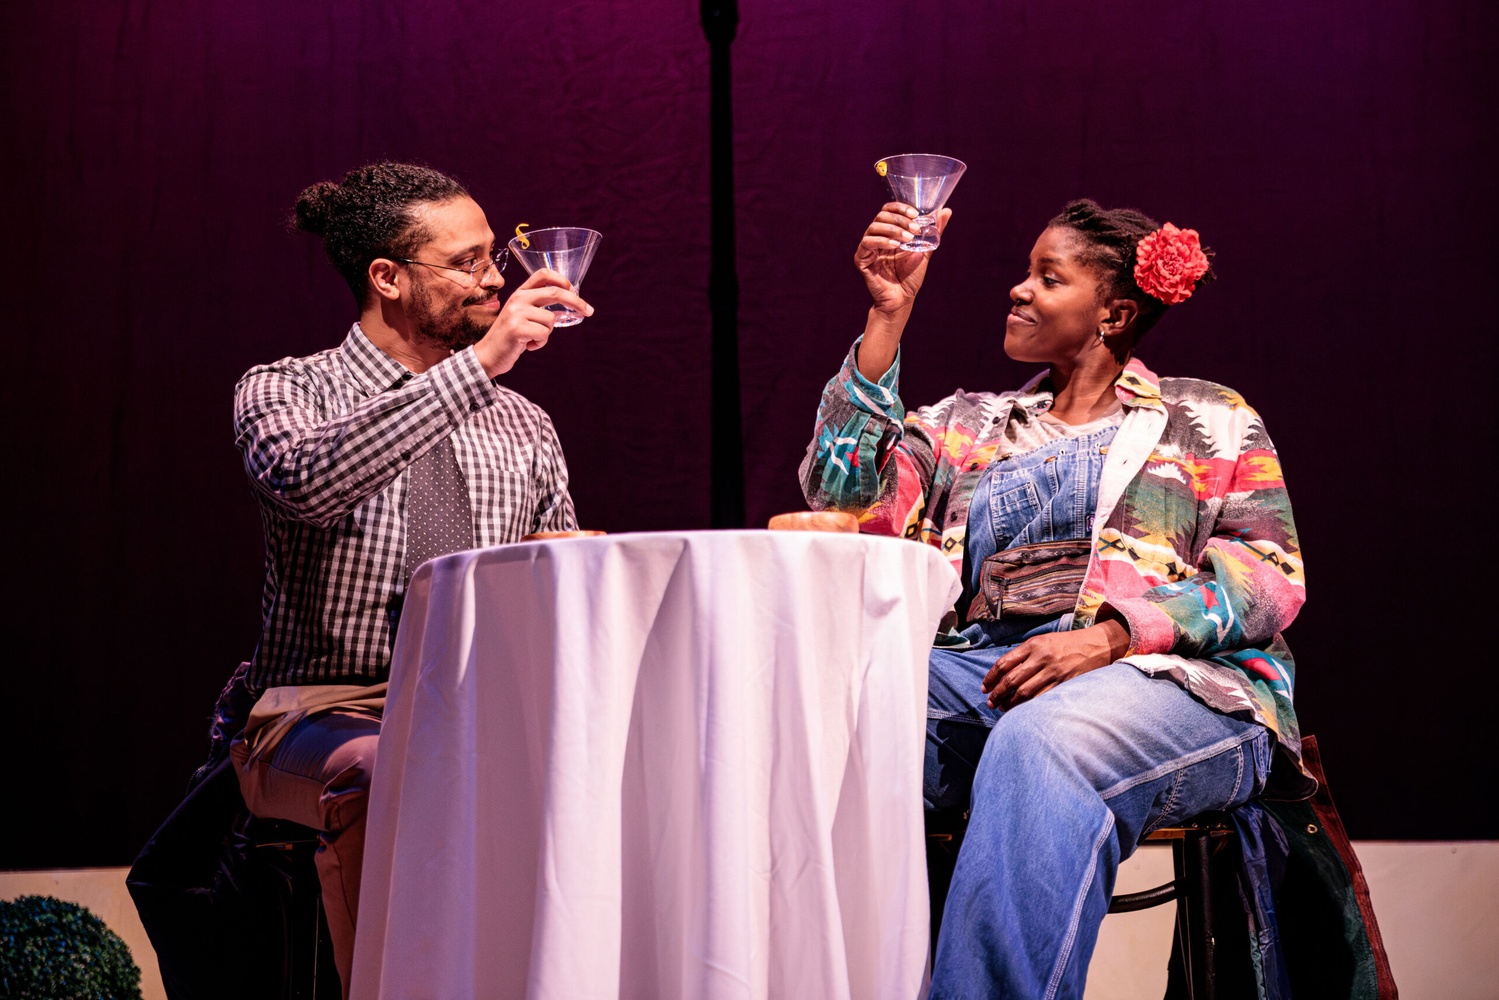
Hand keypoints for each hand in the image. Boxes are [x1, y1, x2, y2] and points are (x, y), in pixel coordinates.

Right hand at [473, 268, 592, 376]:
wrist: (488, 354)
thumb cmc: (510, 337)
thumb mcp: (522, 316)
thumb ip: (539, 307)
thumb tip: (569, 306)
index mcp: (520, 293)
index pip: (543, 274)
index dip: (562, 279)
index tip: (575, 290)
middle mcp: (518, 298)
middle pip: (555, 293)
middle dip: (577, 302)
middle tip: (589, 311)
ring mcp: (516, 312)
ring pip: (551, 319)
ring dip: (547, 333)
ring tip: (533, 339)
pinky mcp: (517, 328)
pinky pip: (544, 334)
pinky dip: (540, 343)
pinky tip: (528, 345)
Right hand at [855, 203, 952, 314]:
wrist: (901, 299)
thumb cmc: (911, 277)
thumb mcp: (925, 251)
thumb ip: (933, 231)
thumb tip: (946, 210)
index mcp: (889, 233)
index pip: (889, 210)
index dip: (901, 208)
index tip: (916, 214)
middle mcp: (877, 237)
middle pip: (882, 216)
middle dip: (900, 219)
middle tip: (915, 228)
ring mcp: (868, 248)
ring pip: (874, 227)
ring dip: (893, 230)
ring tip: (908, 239)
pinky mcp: (861, 259)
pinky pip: (867, 243)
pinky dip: (882, 241)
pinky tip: (895, 246)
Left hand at [981, 619, 1129, 709]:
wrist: (1097, 644)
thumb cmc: (1067, 644)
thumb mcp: (1044, 641)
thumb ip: (1024, 654)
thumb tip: (1003, 673)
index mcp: (1033, 645)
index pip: (1004, 663)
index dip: (991, 678)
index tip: (985, 688)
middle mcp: (1042, 657)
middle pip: (1011, 680)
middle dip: (997, 694)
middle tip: (990, 703)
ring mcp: (1054, 671)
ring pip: (1024, 692)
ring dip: (1010, 703)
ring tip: (1003, 708)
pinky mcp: (1065, 683)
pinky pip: (1042, 698)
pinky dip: (1029, 706)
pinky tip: (1022, 710)